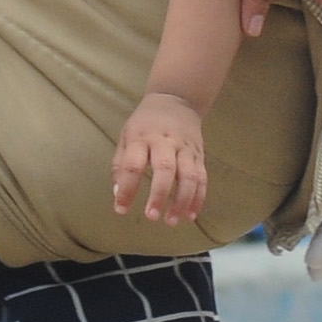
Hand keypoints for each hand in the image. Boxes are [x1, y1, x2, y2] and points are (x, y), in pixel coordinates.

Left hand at [114, 94, 209, 223]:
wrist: (175, 100)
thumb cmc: (144, 124)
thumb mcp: (126, 136)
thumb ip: (120, 165)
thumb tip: (118, 196)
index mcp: (141, 137)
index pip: (133, 164)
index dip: (127, 189)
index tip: (121, 209)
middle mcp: (165, 142)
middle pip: (165, 169)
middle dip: (159, 194)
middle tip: (151, 217)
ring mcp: (185, 148)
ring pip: (189, 176)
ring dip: (182, 201)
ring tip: (172, 221)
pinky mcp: (199, 154)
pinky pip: (202, 178)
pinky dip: (198, 198)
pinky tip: (190, 215)